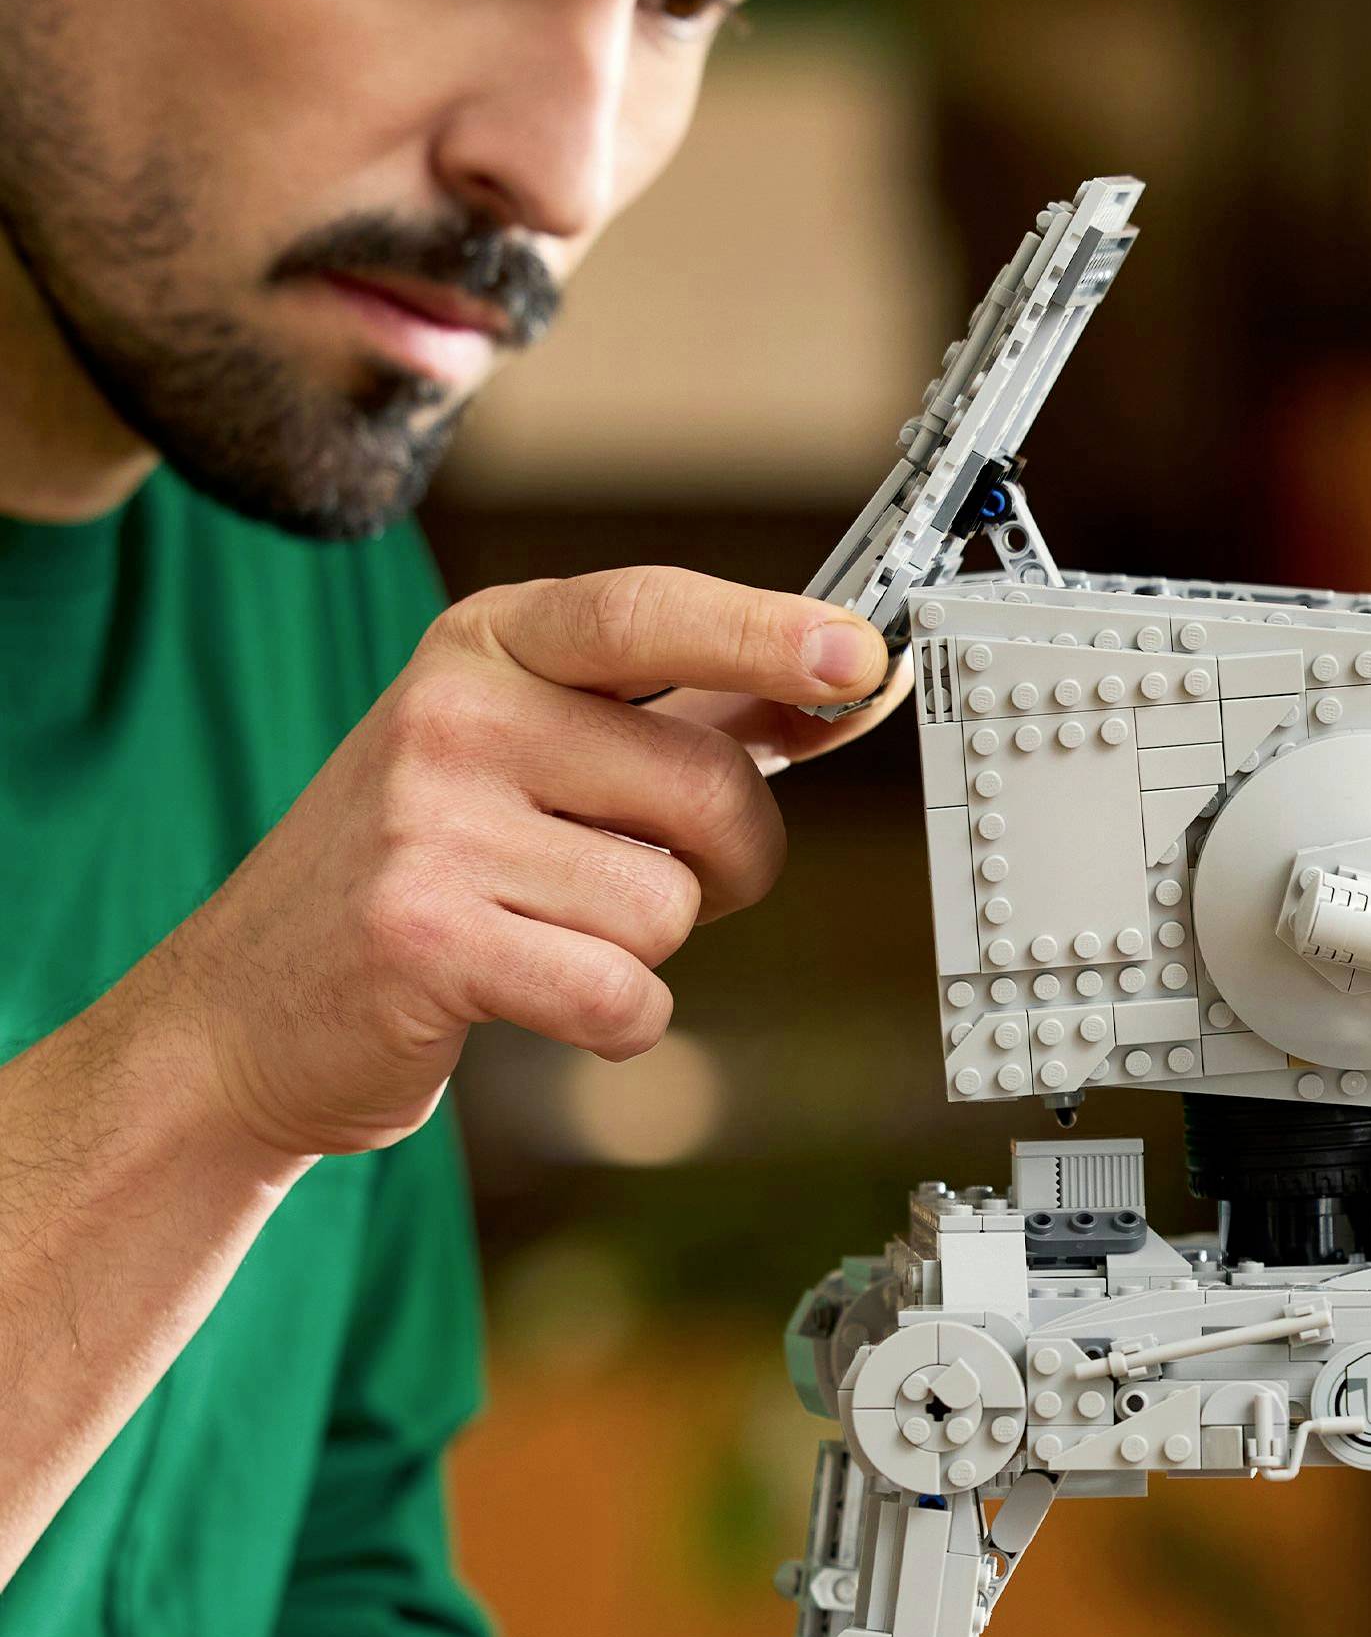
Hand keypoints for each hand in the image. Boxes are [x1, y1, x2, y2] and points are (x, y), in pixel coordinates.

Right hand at [139, 568, 901, 1161]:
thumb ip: (675, 721)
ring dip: (648, 948)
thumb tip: (834, 687)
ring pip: (671, 905)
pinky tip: (540, 998)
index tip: (857, 655)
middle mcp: (452, 713)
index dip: (764, 634)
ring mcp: (426, 823)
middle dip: (732, 863)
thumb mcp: (527, 756)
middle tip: (656, 882)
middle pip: (710, 788)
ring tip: (548, 932)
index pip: (646, 615)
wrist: (247, 1007)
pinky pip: (621, 994)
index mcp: (488, 646)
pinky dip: (615, 1021)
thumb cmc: (424, 872)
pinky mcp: (421, 940)